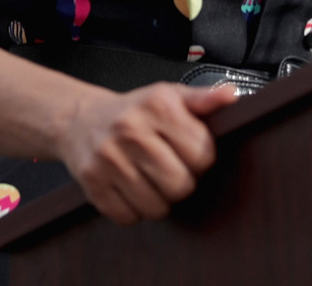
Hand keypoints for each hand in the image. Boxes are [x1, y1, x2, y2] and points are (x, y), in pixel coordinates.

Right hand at [59, 82, 240, 224]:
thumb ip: (203, 98)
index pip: (201, 153)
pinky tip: (132, 190)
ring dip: (160, 201)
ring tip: (153, 181)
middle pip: (180, 184)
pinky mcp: (92, 183)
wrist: (81, 121)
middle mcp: (130, 130)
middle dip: (183, 184)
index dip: (202, 160)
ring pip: (156, 207)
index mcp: (157, 106)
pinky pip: (128, 217)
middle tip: (173, 172)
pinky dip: (134, 211)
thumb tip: (230, 96)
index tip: (190, 155)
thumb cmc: (134, 112)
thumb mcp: (169, 96)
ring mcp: (108, 158)